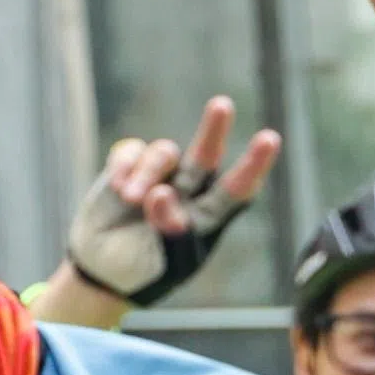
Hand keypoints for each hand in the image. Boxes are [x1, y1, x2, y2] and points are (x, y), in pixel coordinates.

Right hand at [63, 97, 278, 305]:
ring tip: (130, 198)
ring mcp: (160, 176)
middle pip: (206, 156)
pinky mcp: (128, 168)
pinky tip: (117, 188)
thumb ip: (168, 230)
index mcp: (209, 215)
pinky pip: (131, 152)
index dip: (253, 165)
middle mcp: (190, 190)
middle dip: (213, 130)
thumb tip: (162, 193)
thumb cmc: (146, 270)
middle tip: (222, 105)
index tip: (269, 139)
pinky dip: (123, 167)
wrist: (105, 269)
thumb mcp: (165, 261)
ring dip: (146, 173)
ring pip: (164, 154)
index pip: (237, 188)